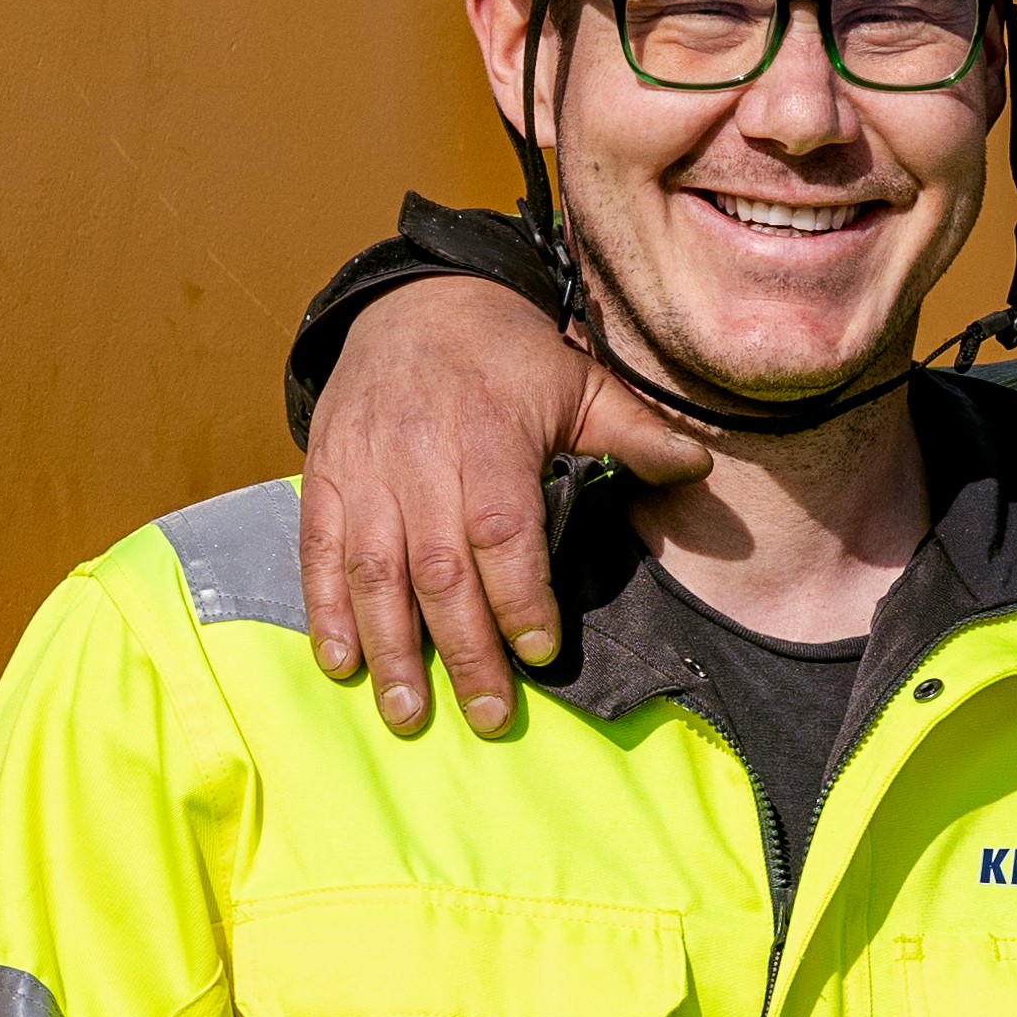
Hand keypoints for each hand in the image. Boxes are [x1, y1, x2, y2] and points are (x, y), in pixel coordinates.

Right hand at [296, 274, 710, 738]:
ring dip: (391, 648)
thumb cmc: (507, 356)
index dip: (520, 596)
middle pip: (439, 567)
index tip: (542, 651)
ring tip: (410, 713)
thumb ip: (634, 433)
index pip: (502, 529)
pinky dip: (326, 611)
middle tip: (489, 715)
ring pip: (375, 571)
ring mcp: (365, 470)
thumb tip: (698, 469)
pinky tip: (342, 664)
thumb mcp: (578, 382)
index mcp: (490, 435)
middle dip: (464, 649)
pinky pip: (318, 552)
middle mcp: (419, 456)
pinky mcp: (326, 478)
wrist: (414, 301)